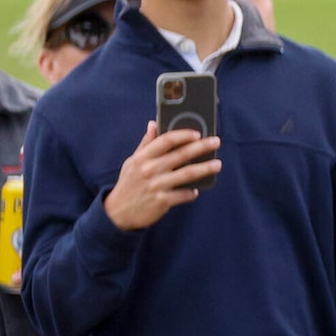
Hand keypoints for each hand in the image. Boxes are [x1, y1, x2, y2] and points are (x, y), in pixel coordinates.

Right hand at [104, 121, 220, 230]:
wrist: (118, 212)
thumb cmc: (129, 183)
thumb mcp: (133, 162)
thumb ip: (146, 144)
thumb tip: (153, 124)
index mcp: (142, 158)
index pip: (165, 140)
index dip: (183, 135)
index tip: (197, 133)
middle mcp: (149, 170)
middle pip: (181, 155)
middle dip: (201, 147)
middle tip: (216, 142)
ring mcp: (156, 185)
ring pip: (188, 174)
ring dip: (205, 168)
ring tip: (217, 164)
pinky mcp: (162, 201)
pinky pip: (184, 194)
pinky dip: (192, 192)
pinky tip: (196, 191)